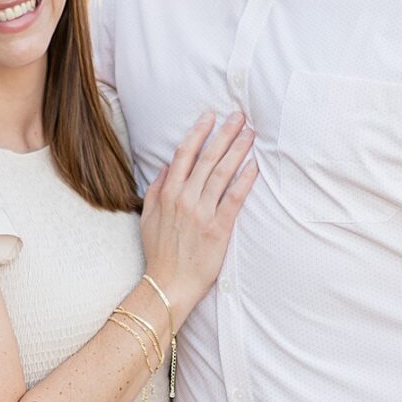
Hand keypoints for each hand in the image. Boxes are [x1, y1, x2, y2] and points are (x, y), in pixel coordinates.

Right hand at [139, 110, 257, 324]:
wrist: (167, 285)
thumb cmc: (158, 254)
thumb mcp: (147, 218)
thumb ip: (155, 190)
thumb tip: (165, 167)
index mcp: (167, 193)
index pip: (184, 154)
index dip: (199, 132)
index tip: (210, 116)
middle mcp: (184, 198)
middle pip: (208, 158)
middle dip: (225, 133)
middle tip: (239, 116)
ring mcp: (202, 212)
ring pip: (222, 173)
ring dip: (238, 150)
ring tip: (251, 134)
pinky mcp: (219, 228)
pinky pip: (234, 199)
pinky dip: (245, 180)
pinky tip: (255, 166)